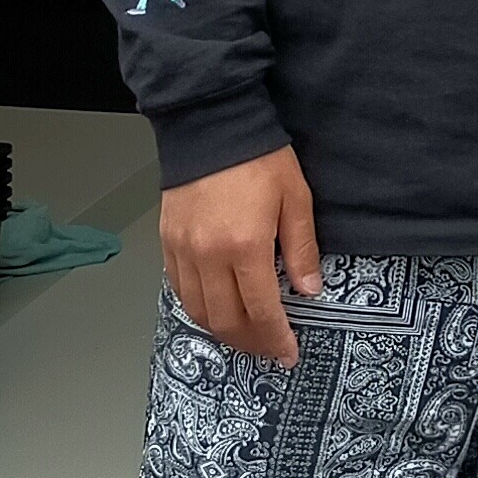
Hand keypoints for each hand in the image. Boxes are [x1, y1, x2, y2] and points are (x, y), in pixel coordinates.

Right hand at [162, 147, 320, 363]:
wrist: (211, 124)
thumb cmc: (257, 156)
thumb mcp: (295, 198)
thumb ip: (302, 249)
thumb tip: (310, 290)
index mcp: (244, 246)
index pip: (261, 310)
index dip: (276, 338)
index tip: (288, 353)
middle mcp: (208, 255)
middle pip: (226, 320)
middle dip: (250, 343)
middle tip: (268, 350)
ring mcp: (183, 250)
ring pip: (198, 311)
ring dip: (222, 331)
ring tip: (245, 335)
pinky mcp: (167, 242)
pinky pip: (179, 289)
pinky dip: (198, 307)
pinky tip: (215, 308)